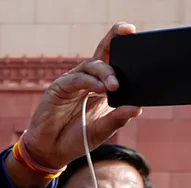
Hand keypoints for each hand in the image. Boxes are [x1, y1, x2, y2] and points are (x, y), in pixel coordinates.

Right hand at [18, 23, 143, 172]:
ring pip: (91, 65)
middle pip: (102, 53)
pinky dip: (88, 82)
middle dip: (114, 39)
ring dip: (105, 72)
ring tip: (114, 85)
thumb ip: (118, 118)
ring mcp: (73, 83)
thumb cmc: (77, 138)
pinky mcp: (59, 88)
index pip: (114, 61)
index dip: (123, 47)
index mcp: (102, 87)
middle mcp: (88, 80)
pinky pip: (75, 79)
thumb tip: (138, 108)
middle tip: (129, 33)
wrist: (52, 152)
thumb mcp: (103, 130)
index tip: (135, 34)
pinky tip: (99, 89)